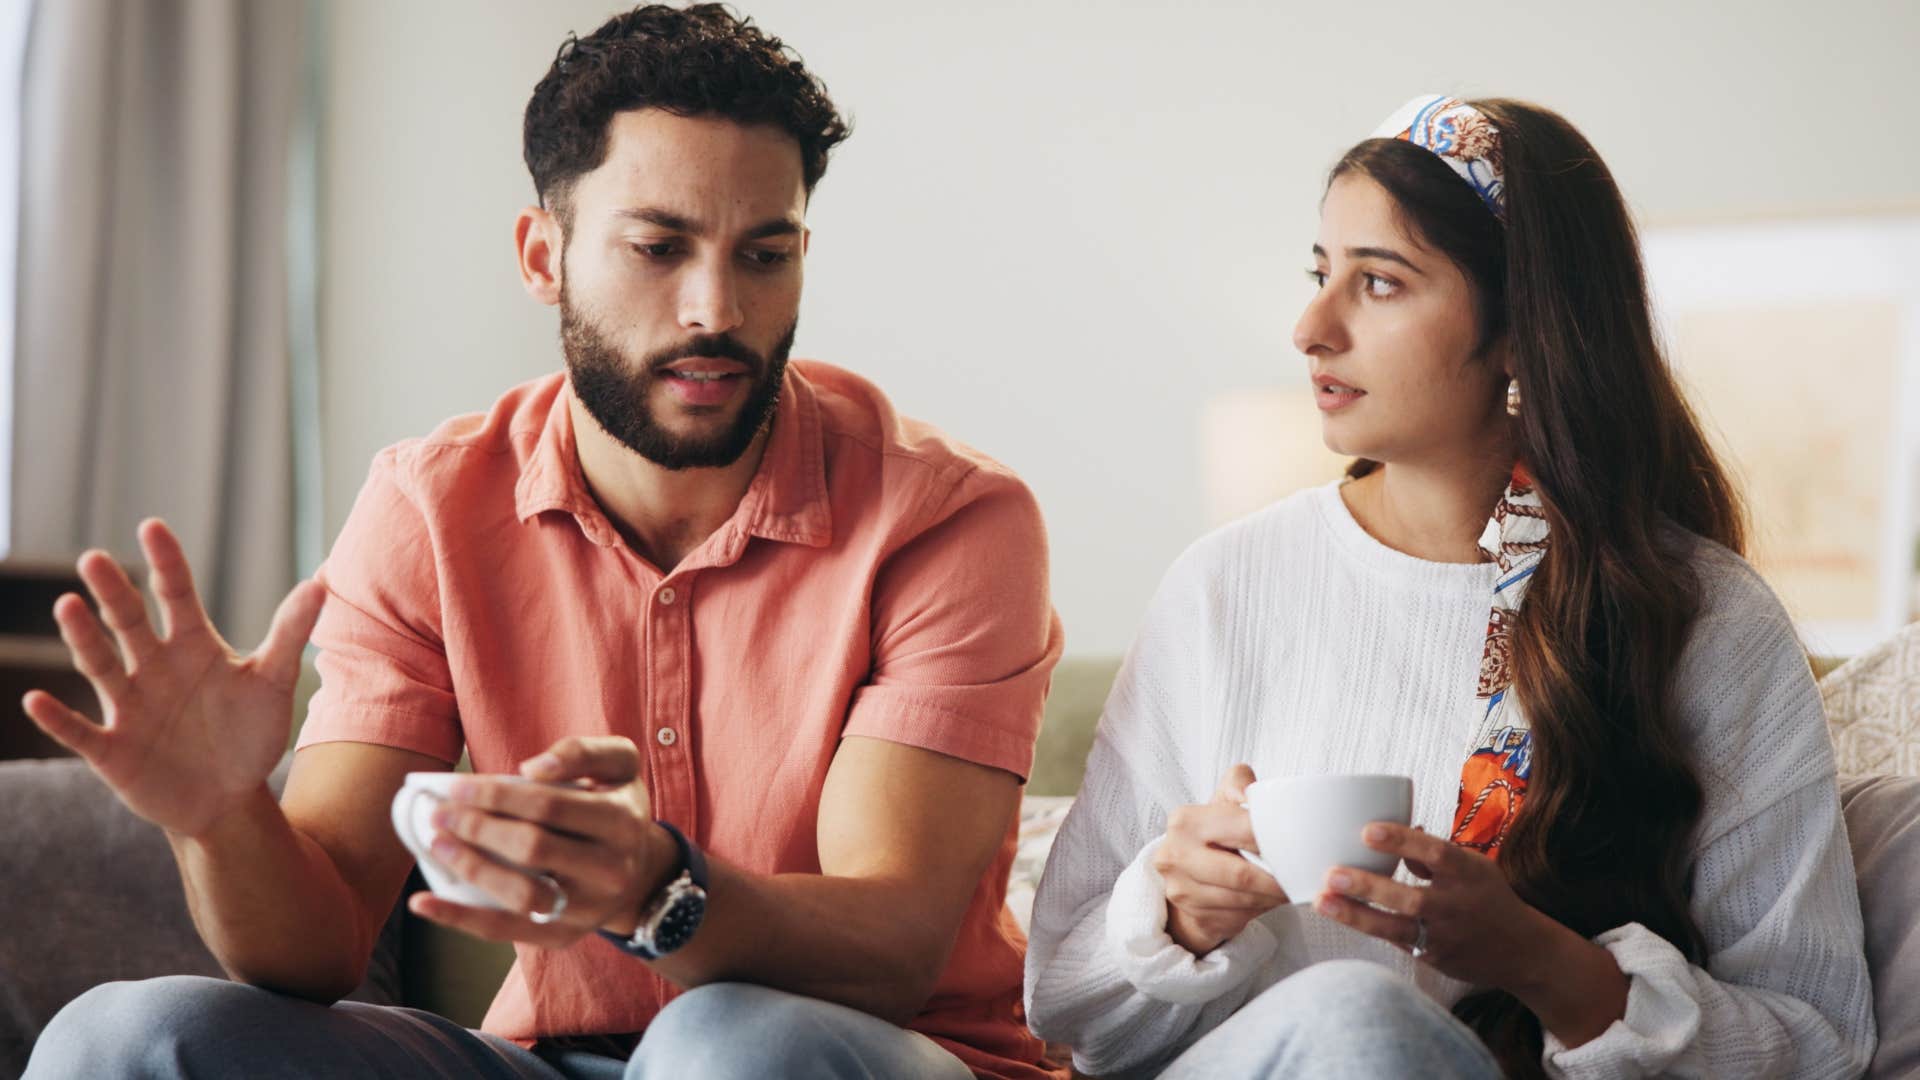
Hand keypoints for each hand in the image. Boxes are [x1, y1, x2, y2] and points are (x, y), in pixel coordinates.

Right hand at [20, 519, 325, 836]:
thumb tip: (321, 583)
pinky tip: (36, 699)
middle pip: (130, 623)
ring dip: (83, 638)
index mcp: (193, 646)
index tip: (152, 527)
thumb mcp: (273, 683)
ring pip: (101, 666)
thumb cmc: (248, 732)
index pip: (177, 595)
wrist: (229, 797)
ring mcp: (129, 707)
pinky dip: (58, 718)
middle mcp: (154, 668)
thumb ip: (290, 634)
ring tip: (67, 605)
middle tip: (94, 558)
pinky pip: (80, 731)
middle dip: (114, 592)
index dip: (167, 563)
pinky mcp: (112, 750)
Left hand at [407, 736, 677, 947]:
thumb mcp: (618, 765)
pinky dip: (459, 918)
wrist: (640, 871)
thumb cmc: (615, 806)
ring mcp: (587, 909)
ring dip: (470, 868)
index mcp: (622, 822)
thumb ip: (583, 751)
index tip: (456, 787)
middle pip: (532, 848)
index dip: (498, 795)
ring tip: (436, 844)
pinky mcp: (562, 936)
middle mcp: (610, 870)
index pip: (550, 806)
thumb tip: (533, 768)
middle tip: (440, 813)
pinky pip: (505, 932)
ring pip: (521, 894)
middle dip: (477, 828)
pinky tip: (422, 903)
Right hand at [1155, 764, 1289, 954]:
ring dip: (1272, 898)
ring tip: (1290, 888)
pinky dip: (1260, 911)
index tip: (1302, 848)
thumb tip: (1255, 795)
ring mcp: (1181, 889)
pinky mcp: (1193, 914)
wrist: (1186, 869)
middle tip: (1303, 878)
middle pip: (1242, 874)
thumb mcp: (1224, 799)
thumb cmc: (1214, 832)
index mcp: (1185, 821)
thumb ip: (1240, 785)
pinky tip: (1269, 900)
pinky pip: (1237, 917)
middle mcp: (1175, 855)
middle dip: (1277, 880)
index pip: (1242, 830)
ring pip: (1242, 900)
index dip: (1275, 841)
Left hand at [1312, 822, 1556, 989]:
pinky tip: (1341, 915)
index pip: (1435, 853)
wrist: (1522, 950)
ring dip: (1356, 915)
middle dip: (1368, 886)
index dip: (1402, 841)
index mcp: (1468, 873)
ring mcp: (1445, 935)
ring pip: (1396, 927)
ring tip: (1322, 901)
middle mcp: (1456, 905)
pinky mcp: (1433, 957)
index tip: (1367, 830)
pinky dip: (1369, 928)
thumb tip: (1393, 829)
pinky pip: (1396, 941)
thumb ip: (1432, 854)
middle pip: (1410, 898)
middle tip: (1331, 873)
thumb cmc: (1487, 896)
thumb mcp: (1472, 866)